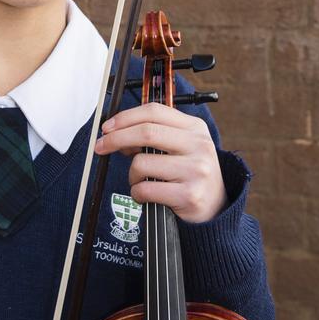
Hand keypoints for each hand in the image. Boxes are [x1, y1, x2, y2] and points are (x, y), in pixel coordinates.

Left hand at [94, 102, 227, 223]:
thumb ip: (157, 135)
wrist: (217, 207)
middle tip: (101, 147)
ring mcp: (195, 170)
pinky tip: (147, 196)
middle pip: (146, 132)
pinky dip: (138, 194)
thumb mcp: (183, 146)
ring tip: (141, 181)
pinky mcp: (189, 195)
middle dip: (116, 139)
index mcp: (194, 128)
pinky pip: (146, 190)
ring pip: (142, 163)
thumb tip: (118, 133)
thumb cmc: (192, 174)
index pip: (154, 112)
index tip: (107, 127)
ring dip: (132, 175)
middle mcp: (198, 145)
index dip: (125, 117)